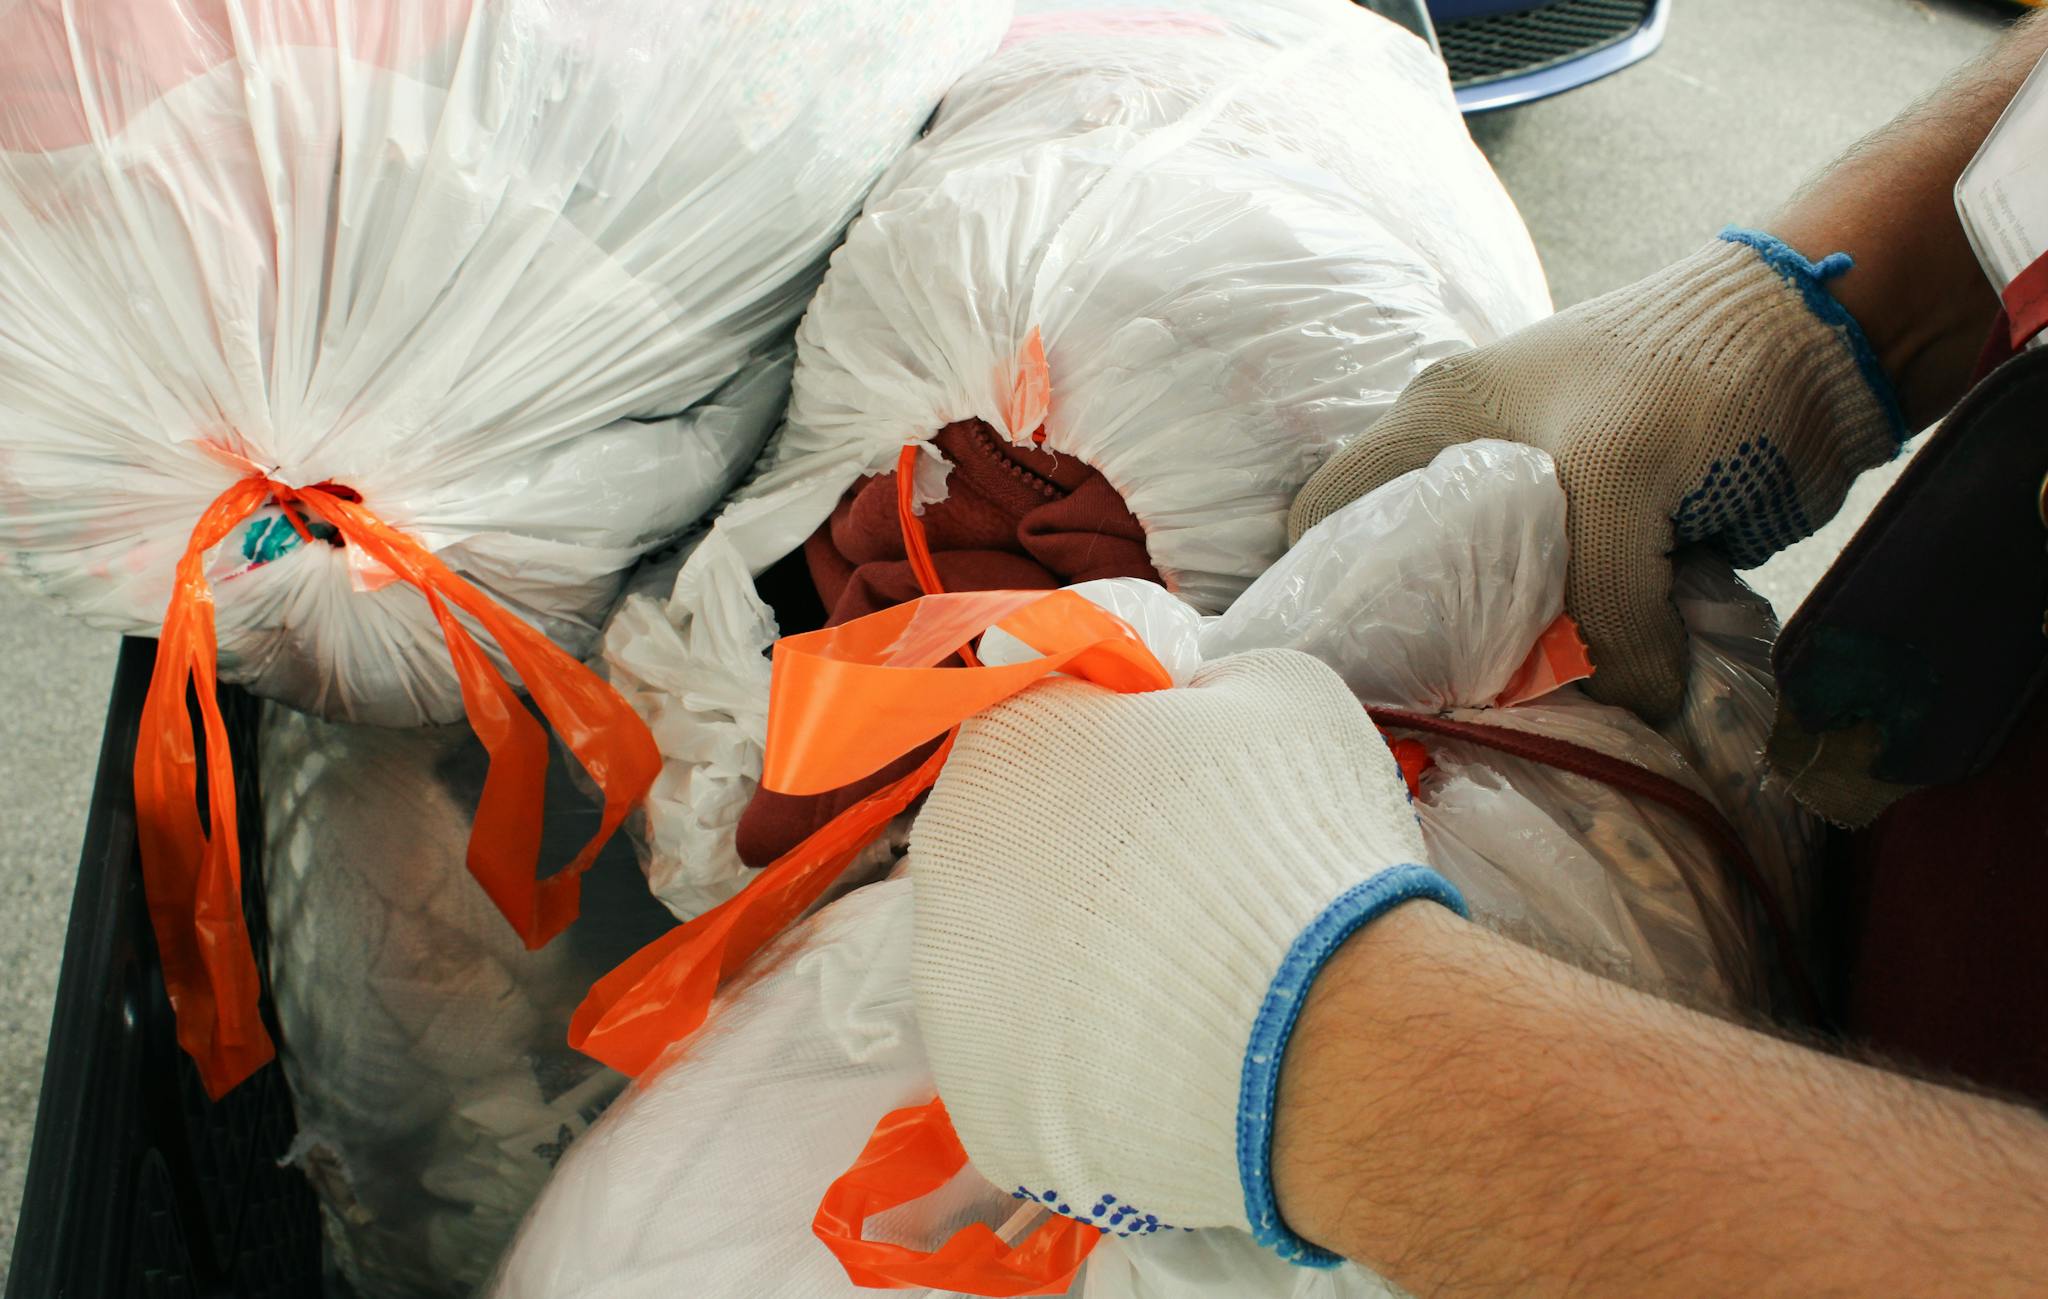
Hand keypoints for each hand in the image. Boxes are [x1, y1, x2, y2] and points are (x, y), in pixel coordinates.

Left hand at [906, 649, 1461, 1261]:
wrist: (1322, 1033)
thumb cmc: (1294, 841)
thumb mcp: (1273, 692)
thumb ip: (1198, 686)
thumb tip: (1183, 708)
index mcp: (1003, 745)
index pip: (1039, 729)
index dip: (1117, 755)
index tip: (1180, 785)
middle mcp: (945, 866)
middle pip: (1016, 849)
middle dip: (1090, 864)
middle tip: (1188, 889)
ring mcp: (953, 997)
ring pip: (1017, 963)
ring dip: (1081, 965)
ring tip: (1183, 983)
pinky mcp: (982, 1101)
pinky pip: (1032, 1064)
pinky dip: (1086, 1062)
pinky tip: (1163, 1055)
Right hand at [1288, 230, 1906, 719]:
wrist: (1822, 345)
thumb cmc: (1689, 371)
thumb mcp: (1612, 474)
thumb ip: (1597, 600)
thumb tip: (1627, 710)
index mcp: (1438, 423)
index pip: (1332, 514)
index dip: (1325, 585)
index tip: (1346, 664)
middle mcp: (1476, 465)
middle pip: (1419, 578)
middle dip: (1435, 649)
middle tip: (1451, 715)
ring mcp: (1550, 507)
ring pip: (1508, 613)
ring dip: (1529, 668)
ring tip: (1536, 721)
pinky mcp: (1621, 548)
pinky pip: (1589, 626)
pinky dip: (1605, 664)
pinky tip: (1610, 698)